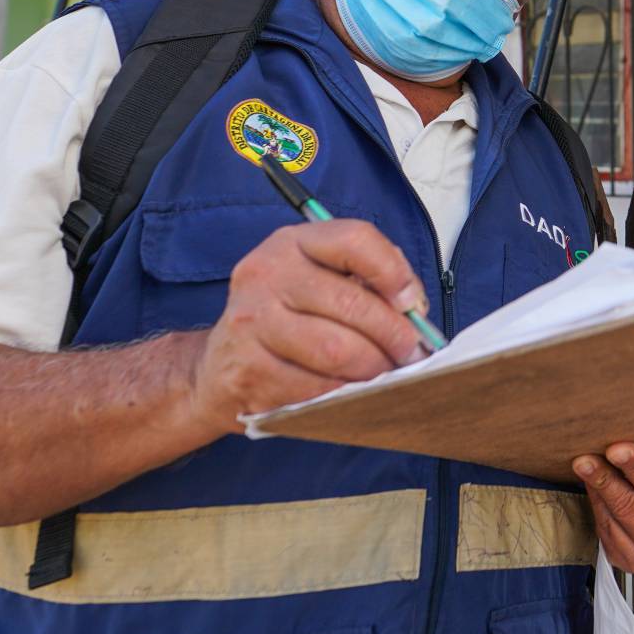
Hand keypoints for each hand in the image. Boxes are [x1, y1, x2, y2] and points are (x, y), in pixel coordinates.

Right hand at [186, 220, 429, 434]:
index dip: (393, 272)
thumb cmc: (288, 317)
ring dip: (374, 368)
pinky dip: (343, 393)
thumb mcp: (321, 280)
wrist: (219, 365)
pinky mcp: (247, 370)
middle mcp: (266, 275)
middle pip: (352, 303)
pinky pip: (315, 387)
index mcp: (291, 243)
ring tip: (386, 374)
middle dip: (395, 335)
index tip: (412, 303)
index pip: (354, 240)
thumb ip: (370, 282)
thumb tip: (414, 311)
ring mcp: (251, 323)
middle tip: (412, 354)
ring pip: (336, 350)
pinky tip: (350, 391)